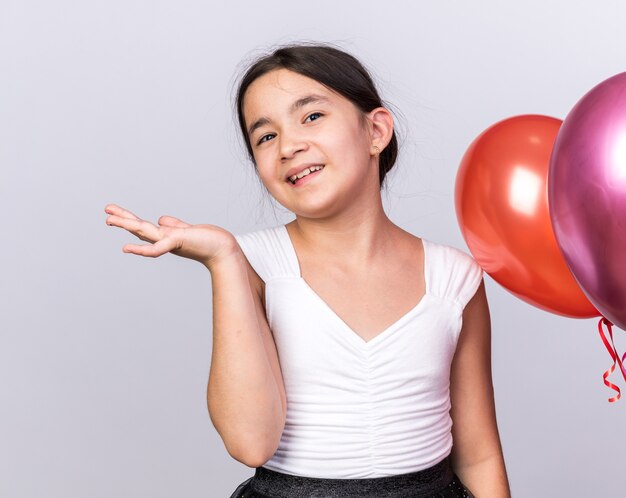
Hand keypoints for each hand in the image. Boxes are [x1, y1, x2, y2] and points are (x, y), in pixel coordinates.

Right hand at [104, 204, 238, 268]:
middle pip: (140, 228)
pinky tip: (126, 248)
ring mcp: (169, 241)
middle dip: (123, 220)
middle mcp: (165, 239)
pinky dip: (141, 250)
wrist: (224, 249)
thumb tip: (160, 219)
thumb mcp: (187, 229)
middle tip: (105, 213)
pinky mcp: (177, 242)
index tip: (113, 213)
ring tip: (108, 219)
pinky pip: (156, 248)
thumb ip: (173, 224)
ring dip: (126, 224)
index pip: (145, 227)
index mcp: (166, 235)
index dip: (130, 220)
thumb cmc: (209, 241)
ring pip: (143, 231)